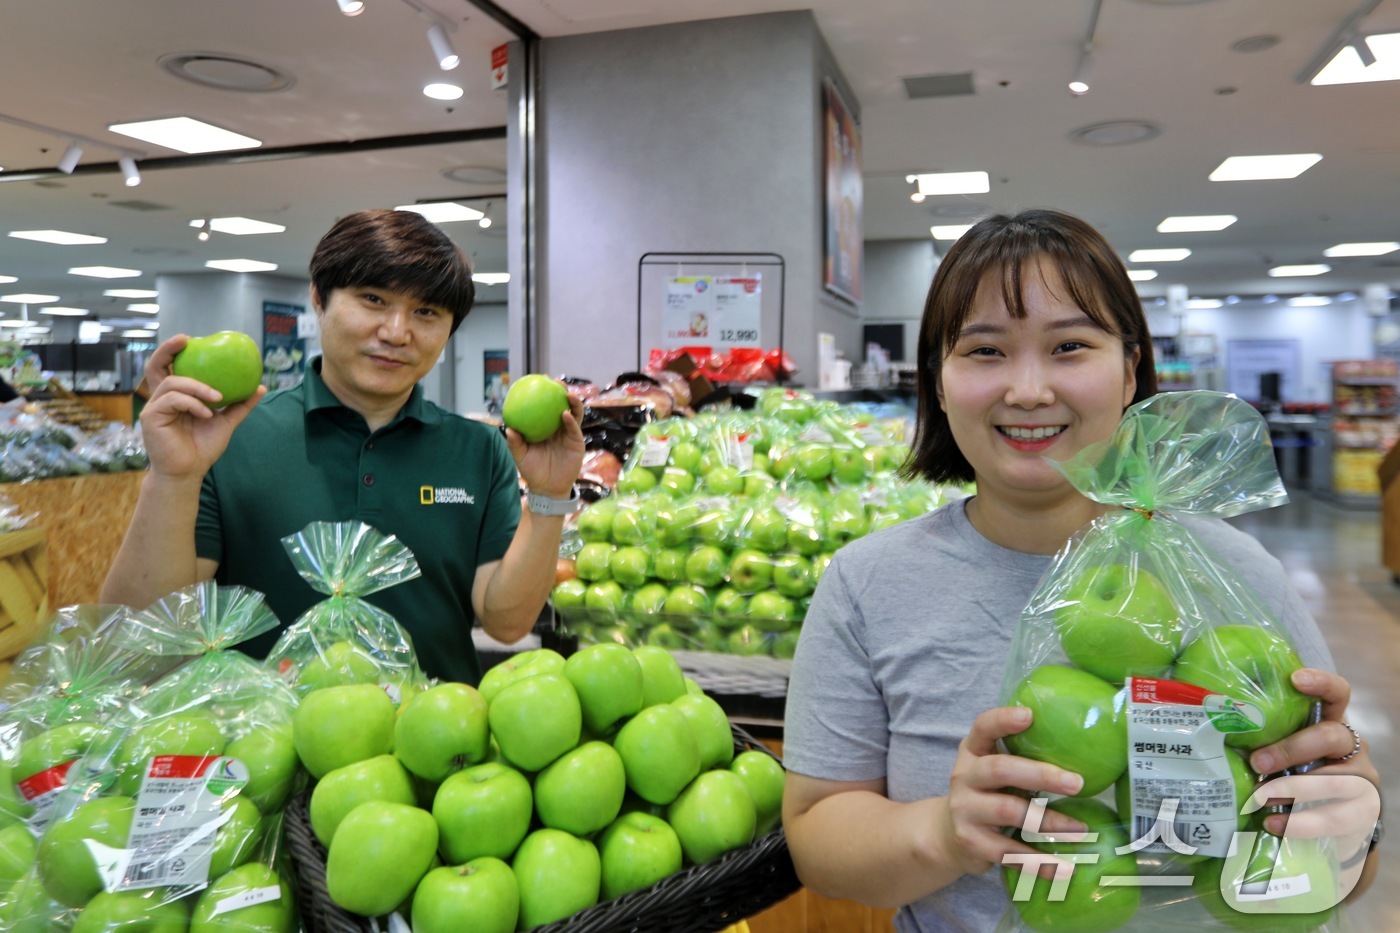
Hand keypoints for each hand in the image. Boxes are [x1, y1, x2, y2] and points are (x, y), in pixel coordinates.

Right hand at [139, 335, 265, 479]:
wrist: (188, 472)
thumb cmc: (203, 448)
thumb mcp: (226, 423)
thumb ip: (240, 405)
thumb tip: (261, 387)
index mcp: (175, 396)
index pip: (170, 368)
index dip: (175, 351)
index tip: (190, 339)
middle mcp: (161, 398)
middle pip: (155, 366)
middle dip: (168, 350)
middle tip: (186, 340)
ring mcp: (153, 407)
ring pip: (172, 383)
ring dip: (197, 386)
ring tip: (217, 398)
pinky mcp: (150, 418)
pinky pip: (172, 401)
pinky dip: (192, 403)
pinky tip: (207, 414)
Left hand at [504, 390, 585, 498]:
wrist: (548, 488)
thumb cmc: (532, 471)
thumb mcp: (520, 456)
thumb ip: (515, 443)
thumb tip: (508, 429)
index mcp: (544, 426)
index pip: (545, 406)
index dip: (544, 393)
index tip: (538, 380)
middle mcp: (558, 427)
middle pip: (562, 404)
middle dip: (560, 390)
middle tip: (554, 381)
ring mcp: (569, 433)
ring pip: (573, 412)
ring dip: (572, 401)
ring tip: (567, 393)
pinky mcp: (577, 441)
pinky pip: (574, 428)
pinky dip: (570, 420)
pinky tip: (565, 414)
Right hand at [936, 706, 1088, 878]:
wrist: (948, 833)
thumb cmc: (987, 794)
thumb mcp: (993, 769)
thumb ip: (1021, 757)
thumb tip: (1083, 750)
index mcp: (973, 751)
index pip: (983, 727)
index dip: (1003, 720)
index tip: (1030, 716)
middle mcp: (964, 776)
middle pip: (1000, 769)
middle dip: (1041, 775)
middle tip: (1077, 783)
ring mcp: (964, 809)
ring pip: (1008, 811)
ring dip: (1048, 821)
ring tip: (1080, 830)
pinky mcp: (970, 841)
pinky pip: (1009, 852)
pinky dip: (1039, 862)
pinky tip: (1065, 868)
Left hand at [1246, 668, 1380, 844]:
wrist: (1335, 820)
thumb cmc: (1295, 773)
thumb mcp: (1283, 751)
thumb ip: (1262, 739)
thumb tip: (1209, 731)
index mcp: (1331, 722)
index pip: (1336, 693)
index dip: (1320, 683)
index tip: (1294, 679)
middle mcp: (1351, 746)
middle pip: (1330, 737)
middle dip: (1292, 749)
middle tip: (1257, 762)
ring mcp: (1361, 779)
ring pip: (1334, 780)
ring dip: (1294, 790)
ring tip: (1261, 799)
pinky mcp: (1363, 811)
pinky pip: (1335, 817)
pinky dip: (1301, 822)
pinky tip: (1274, 824)